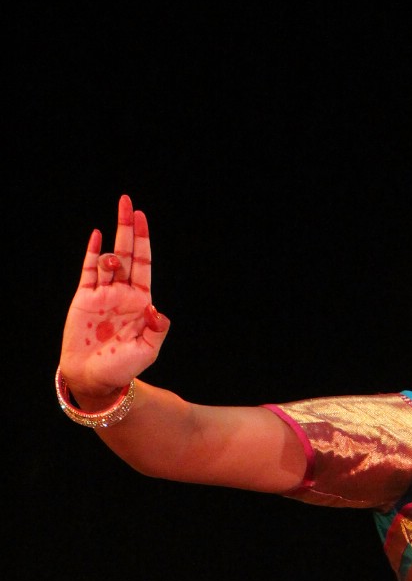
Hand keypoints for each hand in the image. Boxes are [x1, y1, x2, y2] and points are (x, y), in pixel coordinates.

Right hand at [59, 195, 169, 404]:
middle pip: (127, 254)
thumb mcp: (147, 351)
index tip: (142, 218)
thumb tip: (157, 310)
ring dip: (112, 250)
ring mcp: (103, 295)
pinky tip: (96, 237)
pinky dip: (92, 253)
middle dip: (127, 228)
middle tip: (127, 202)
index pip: (144, 265)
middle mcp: (122, 294)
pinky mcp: (84, 298)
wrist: (95, 378)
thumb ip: (156, 330)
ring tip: (114, 247)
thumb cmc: (123, 368)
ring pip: (108, 261)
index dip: (143, 241)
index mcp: (140, 303)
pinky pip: (88, 271)